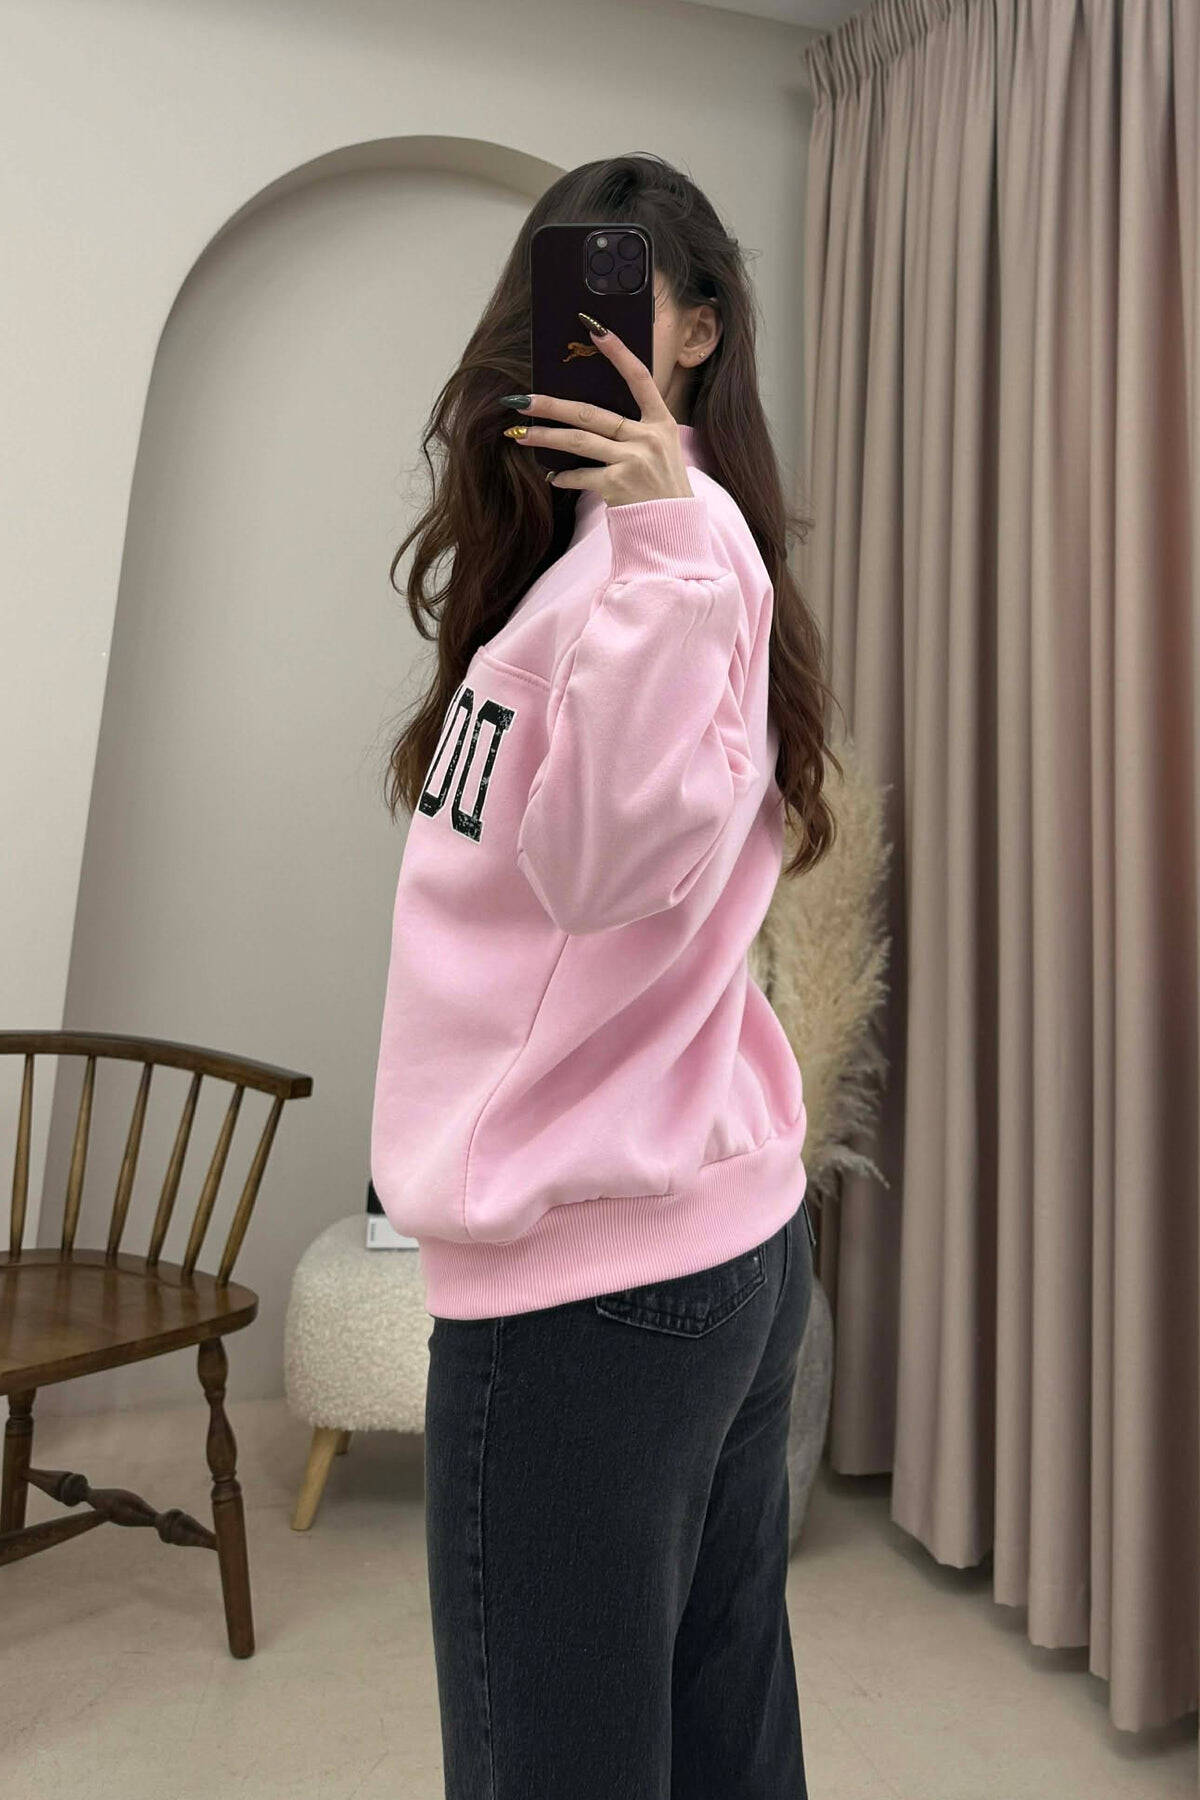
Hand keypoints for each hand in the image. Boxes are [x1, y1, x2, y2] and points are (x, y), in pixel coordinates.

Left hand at [501, 313, 693, 506]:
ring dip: (544, 437)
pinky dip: (565, 477)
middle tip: (521, 399)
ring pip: (578, 441)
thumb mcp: (660, 450)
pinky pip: (581, 475)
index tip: (595, 329)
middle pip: (591, 413)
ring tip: (518, 435)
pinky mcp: (619, 485)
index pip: (639, 377)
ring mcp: (633, 461)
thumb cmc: (661, 488)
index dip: (618, 352)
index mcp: (661, 422)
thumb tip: (585, 412)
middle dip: (551, 405)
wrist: (673, 530)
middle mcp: (648, 438)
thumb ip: (633, 428)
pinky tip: (553, 477)